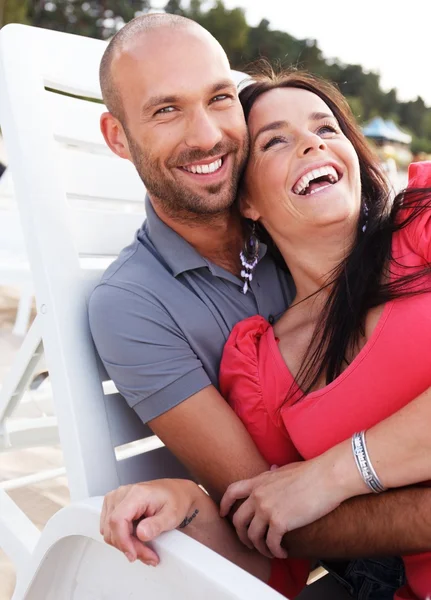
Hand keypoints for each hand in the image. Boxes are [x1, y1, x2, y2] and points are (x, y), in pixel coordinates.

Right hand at [100, 478, 199, 564]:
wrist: (176, 493)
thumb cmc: (175, 500)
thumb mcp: (172, 515)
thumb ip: (156, 525)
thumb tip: (141, 534)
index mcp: (136, 493)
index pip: (117, 520)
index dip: (123, 541)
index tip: (133, 555)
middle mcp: (122, 493)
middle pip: (112, 528)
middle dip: (129, 547)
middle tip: (148, 555)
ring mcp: (116, 498)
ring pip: (109, 531)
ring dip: (125, 545)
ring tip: (144, 549)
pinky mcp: (113, 505)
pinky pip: (110, 528)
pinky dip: (122, 539)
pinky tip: (136, 540)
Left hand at [220, 458, 345, 558]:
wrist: (326, 476)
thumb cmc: (312, 472)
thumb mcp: (287, 468)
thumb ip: (275, 472)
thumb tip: (272, 468)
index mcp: (259, 481)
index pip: (232, 492)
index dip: (224, 504)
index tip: (224, 514)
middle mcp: (258, 495)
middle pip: (238, 520)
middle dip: (242, 535)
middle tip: (250, 543)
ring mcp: (267, 508)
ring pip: (252, 536)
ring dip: (260, 547)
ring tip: (270, 551)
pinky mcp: (279, 522)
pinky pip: (270, 544)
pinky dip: (275, 552)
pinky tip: (283, 552)